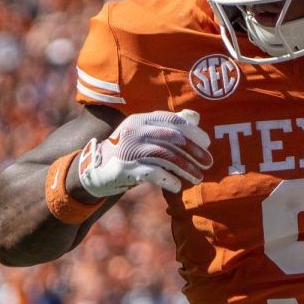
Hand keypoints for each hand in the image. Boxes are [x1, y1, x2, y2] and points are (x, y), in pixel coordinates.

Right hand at [77, 109, 212, 196]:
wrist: (95, 170)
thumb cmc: (127, 152)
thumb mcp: (144, 134)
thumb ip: (167, 126)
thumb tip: (195, 117)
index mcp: (140, 119)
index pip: (172, 120)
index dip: (192, 131)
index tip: (207, 143)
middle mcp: (134, 131)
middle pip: (171, 138)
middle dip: (193, 150)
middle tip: (208, 163)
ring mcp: (128, 149)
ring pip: (164, 156)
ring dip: (185, 167)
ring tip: (197, 178)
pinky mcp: (124, 169)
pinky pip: (152, 173)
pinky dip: (168, 179)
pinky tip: (178, 186)